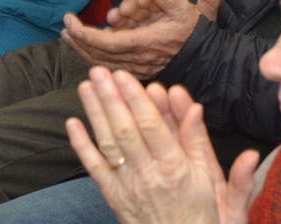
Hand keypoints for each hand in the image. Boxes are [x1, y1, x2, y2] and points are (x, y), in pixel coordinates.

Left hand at [63, 0, 221, 77]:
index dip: (88, 36)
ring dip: (83, 49)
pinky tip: (85, 45)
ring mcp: (137, 67)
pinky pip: (111, 65)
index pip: (110, 44)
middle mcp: (138, 60)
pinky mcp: (138, 70)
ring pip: (103, 62)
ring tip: (68, 34)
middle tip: (65, 25)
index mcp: (147, 44)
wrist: (209, 60)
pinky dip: (95, 56)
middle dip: (80, 41)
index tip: (72, 25)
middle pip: (100, 55)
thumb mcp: (188, 10)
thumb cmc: (196, 32)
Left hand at [67, 67, 257, 223]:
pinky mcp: (113, 195)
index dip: (135, 98)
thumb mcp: (207, 176)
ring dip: (95, 113)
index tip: (124, 75)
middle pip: (125, 130)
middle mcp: (148, 175)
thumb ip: (198, 140)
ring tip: (86, 85)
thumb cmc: (197, 210)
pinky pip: (94, 168)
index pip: (151, 125)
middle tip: (100, 71)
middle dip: (110, 98)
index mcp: (174, 167)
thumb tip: (196, 107)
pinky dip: (81, 145)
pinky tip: (72, 122)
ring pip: (107, 143)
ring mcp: (128, 185)